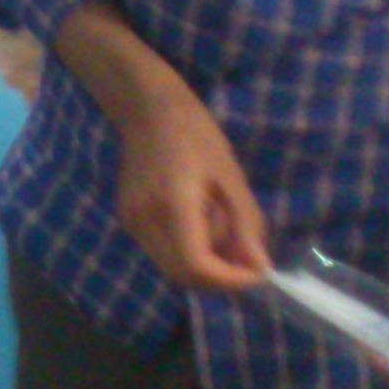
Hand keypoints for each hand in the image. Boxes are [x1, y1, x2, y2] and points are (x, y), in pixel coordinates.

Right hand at [112, 92, 270, 293]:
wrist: (147, 109)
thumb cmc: (195, 134)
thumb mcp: (231, 176)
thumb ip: (246, 225)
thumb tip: (259, 267)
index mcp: (172, 205)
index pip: (197, 265)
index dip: (230, 280)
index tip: (258, 273)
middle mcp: (144, 220)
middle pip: (183, 275)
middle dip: (221, 277)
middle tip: (247, 260)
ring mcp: (132, 222)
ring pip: (172, 268)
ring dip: (205, 266)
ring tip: (224, 233)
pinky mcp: (129, 219)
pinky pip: (163, 252)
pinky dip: (189, 253)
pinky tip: (202, 225)